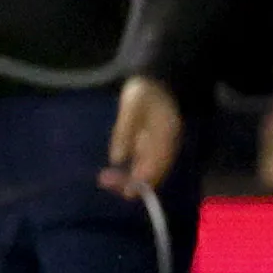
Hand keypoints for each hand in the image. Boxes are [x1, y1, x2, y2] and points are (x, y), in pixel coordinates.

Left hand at [102, 74, 182, 197]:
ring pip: (148, 170)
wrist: (157, 81)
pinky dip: (130, 171)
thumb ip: (124, 132)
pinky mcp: (152, 145)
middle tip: (106, 181)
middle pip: (153, 172)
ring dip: (128, 178)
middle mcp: (166, 145)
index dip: (142, 181)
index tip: (126, 191)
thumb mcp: (131, 107)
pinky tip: (114, 172)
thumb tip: (117, 159)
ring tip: (106, 179)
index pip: (156, 166)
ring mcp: (160, 146)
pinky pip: (144, 163)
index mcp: (166, 137)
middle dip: (132, 182)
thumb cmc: (144, 91)